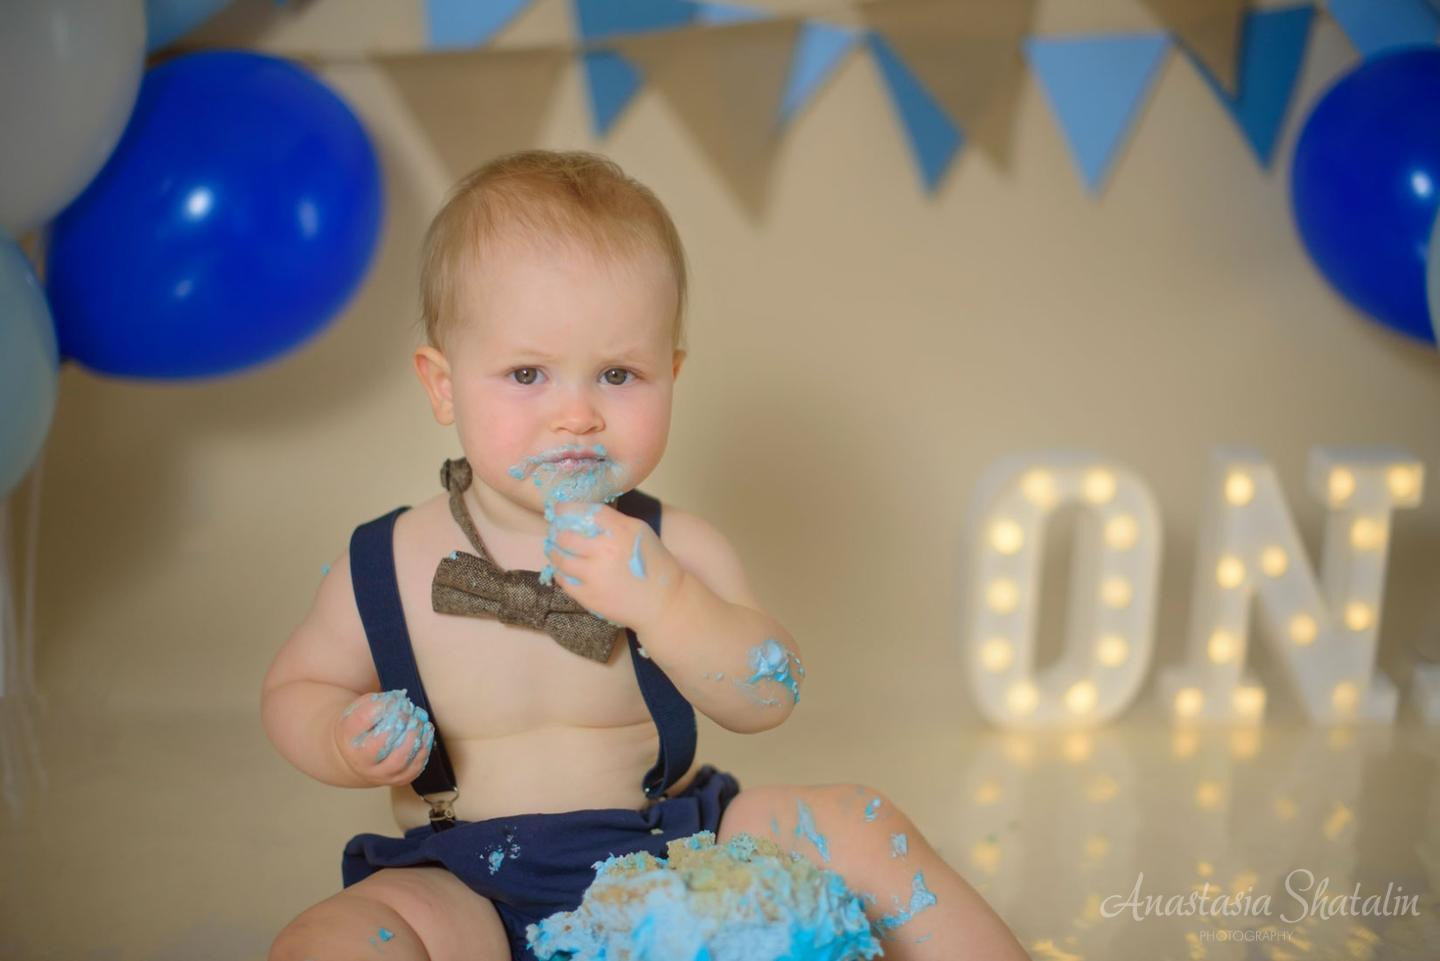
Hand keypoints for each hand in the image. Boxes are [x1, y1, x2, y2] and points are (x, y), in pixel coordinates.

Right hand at [334, 689, 434, 786]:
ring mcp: (379, 774)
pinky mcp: (397, 780)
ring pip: (399, 761)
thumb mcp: (359, 711)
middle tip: (409, 713)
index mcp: (349, 738)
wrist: (355, 757)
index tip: (394, 701)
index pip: (362, 721)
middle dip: (399, 725)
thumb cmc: (361, 729)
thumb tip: (398, 699)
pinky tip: (426, 733)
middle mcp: (361, 761)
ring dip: (414, 739)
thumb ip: (376, 702)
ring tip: (420, 723)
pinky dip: (424, 750)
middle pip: (380, 746)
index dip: (381, 707)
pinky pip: (414, 768)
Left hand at [544, 503, 684, 632]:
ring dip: (554, 551)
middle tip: (556, 532)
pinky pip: (562, 579)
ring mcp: (594, 575)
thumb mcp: (640, 532)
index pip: (582, 511)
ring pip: (558, 557)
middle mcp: (605, 550)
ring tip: (556, 549)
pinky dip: (560, 571)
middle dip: (556, 532)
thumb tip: (582, 513)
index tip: (559, 511)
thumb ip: (612, 521)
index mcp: (620, 530)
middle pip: (564, 535)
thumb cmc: (653, 564)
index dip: (565, 509)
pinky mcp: (588, 596)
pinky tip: (566, 568)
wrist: (665, 602)